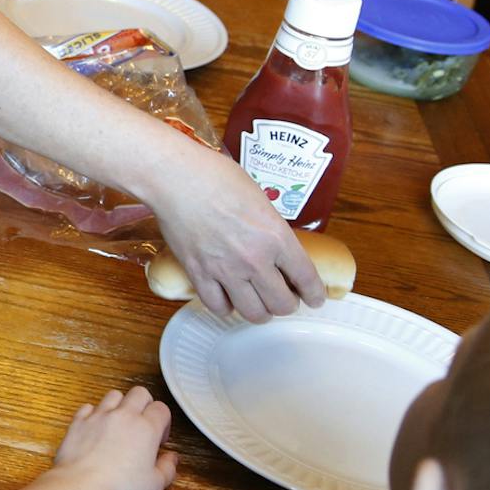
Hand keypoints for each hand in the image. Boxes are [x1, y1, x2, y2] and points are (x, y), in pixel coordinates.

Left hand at [45, 386, 177, 489]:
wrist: (82, 485)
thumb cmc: (121, 486)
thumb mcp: (155, 484)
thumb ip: (168, 468)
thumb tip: (172, 457)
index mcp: (146, 428)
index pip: (161, 408)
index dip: (164, 421)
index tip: (159, 439)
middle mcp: (123, 415)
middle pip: (140, 393)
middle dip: (145, 405)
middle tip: (142, 425)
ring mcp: (99, 415)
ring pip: (114, 395)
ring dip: (119, 405)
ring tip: (118, 424)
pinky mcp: (79, 420)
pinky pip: (88, 407)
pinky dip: (94, 413)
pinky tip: (96, 428)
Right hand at [148, 143, 323, 322]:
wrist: (175, 178)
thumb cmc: (216, 176)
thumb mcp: (259, 199)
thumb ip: (270, 227)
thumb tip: (274, 243)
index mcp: (276, 237)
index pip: (306, 279)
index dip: (314, 294)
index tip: (314, 298)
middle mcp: (255, 259)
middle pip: (282, 304)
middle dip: (286, 304)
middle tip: (283, 298)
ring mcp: (225, 270)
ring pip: (253, 313)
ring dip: (259, 312)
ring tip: (257, 304)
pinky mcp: (198, 274)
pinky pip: (218, 306)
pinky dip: (226, 308)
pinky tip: (228, 300)